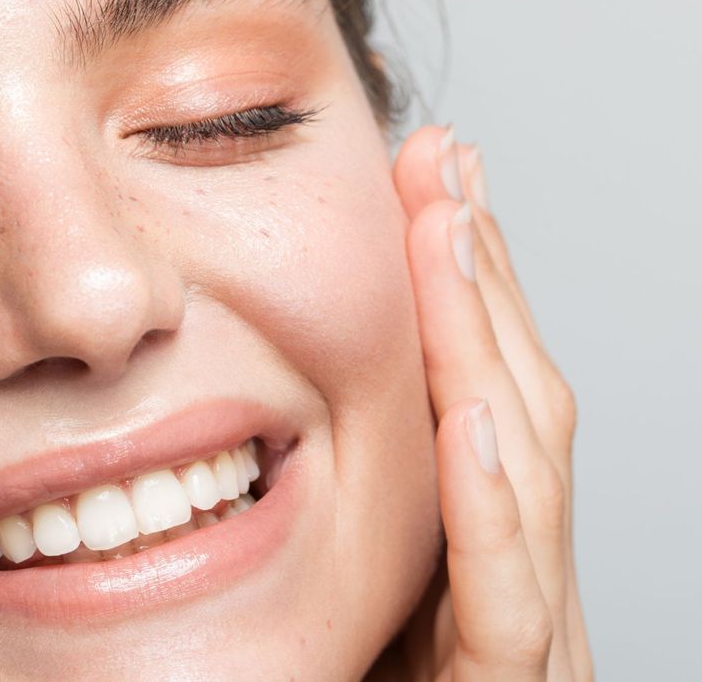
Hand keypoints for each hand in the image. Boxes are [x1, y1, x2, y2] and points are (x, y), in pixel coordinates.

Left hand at [371, 126, 592, 680]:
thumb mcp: (337, 600)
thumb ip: (335, 525)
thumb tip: (272, 425)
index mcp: (464, 546)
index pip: (472, 396)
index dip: (457, 290)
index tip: (427, 187)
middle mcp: (507, 576)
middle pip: (509, 404)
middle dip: (478, 280)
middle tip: (446, 162)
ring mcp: (521, 634)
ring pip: (524, 473)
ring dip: (484, 347)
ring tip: (453, 235)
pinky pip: (507, 601)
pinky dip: (495, 512)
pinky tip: (472, 424)